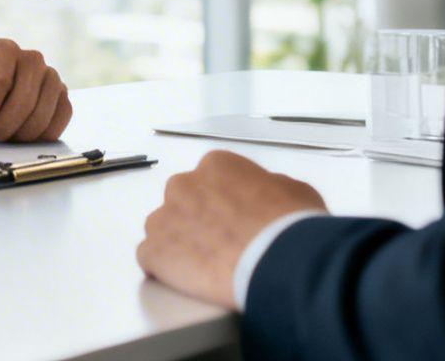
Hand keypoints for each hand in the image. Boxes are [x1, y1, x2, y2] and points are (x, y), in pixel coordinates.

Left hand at [0, 38, 71, 141]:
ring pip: (41, 114)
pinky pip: (60, 118)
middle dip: (0, 127)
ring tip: (0, 133)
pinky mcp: (61, 95)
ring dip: (18, 135)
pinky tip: (21, 134)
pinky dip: (41, 135)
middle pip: (23, 101)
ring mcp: (50, 76)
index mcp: (2, 50)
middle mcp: (31, 59)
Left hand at [136, 150, 326, 308]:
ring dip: (179, 243)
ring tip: (205, 265)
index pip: (210, 181)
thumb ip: (268, 185)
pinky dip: (164, 268)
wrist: (279, 260)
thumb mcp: (294, 190)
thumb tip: (266, 193)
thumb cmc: (290, 226)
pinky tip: (185, 278)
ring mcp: (164, 217)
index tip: (233, 219)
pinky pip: (150, 258)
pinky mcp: (154, 251)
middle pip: (184, 202)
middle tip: (221, 243)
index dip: (223, 202)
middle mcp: (184, 184)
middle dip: (198, 220)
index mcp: (216, 165)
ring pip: (164, 228)